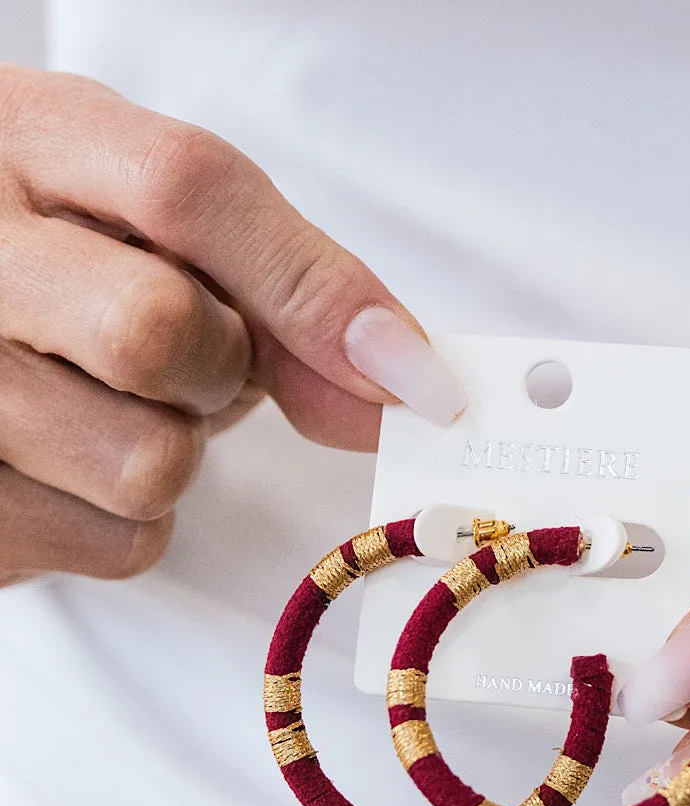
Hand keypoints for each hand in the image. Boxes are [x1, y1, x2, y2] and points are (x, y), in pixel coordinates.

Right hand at [0, 65, 464, 584]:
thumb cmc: (84, 266)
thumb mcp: (171, 238)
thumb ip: (289, 290)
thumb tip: (407, 387)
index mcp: (30, 143)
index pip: (186, 190)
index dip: (317, 290)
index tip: (415, 378)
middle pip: (154, 332)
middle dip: (216, 368)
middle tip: (188, 358)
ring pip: (147, 464)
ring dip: (177, 453)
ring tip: (117, 406)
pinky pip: (121, 541)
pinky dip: (136, 520)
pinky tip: (83, 466)